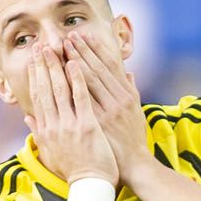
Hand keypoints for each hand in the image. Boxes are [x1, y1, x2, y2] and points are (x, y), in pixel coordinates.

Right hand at [23, 41, 115, 186]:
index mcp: (46, 130)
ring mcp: (70, 125)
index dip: (35, 77)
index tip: (34, 60)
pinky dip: (77, 80)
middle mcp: (54, 125)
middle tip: (40, 47)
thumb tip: (27, 118)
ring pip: (61, 90)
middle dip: (43, 66)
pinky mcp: (86, 126)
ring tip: (55, 48)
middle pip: (46, 90)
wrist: (89, 186)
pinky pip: (81, 98)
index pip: (38, 97)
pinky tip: (75, 64)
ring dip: (57, 67)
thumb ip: (39, 133)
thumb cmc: (74, 170)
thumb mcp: (50, 153)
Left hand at [68, 29, 148, 176]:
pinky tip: (68, 69)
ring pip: (91, 78)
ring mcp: (110, 109)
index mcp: (127, 94)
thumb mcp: (137, 112)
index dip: (96, 49)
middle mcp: (120, 98)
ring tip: (63, 46)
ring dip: (77, 60)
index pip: (110, 65)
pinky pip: (86, 98)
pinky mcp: (100, 122)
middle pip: (98, 67)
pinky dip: (77, 82)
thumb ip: (131, 90)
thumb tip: (129, 74)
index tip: (84, 36)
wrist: (134, 165)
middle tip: (68, 35)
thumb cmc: (133, 140)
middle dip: (83, 50)